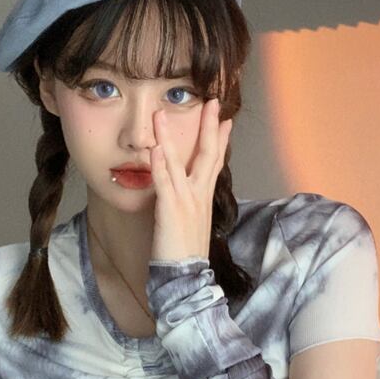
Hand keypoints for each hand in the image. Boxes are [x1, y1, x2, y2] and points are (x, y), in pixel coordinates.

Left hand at [149, 98, 232, 261]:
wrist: (187, 276)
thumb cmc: (186, 253)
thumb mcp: (193, 223)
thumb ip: (191, 204)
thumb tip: (189, 194)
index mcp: (204, 198)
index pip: (215, 162)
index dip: (220, 139)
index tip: (225, 119)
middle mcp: (198, 195)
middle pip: (207, 154)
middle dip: (209, 126)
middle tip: (212, 102)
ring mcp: (186, 201)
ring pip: (178, 162)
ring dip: (168, 137)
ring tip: (160, 114)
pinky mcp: (171, 210)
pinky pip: (164, 184)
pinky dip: (159, 166)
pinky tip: (154, 149)